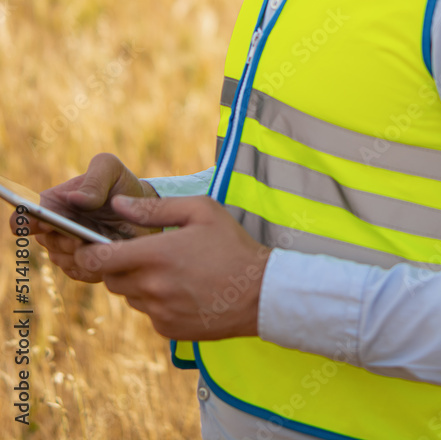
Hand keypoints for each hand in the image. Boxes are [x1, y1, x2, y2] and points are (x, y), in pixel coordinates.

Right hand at [17, 153, 159, 283]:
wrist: (143, 208)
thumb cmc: (119, 184)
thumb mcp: (110, 169)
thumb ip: (94, 180)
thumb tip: (75, 199)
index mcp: (52, 203)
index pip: (22, 218)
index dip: (26, 222)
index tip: (43, 221)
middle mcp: (53, 229)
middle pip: (47, 242)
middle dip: (64, 239)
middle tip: (80, 237)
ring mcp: (67, 250)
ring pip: (64, 260)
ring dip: (81, 253)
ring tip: (99, 244)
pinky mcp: (84, 267)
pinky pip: (82, 272)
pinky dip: (95, 264)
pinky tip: (108, 252)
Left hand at [72, 194, 270, 339]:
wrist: (260, 293)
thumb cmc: (232, 244)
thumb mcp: (200, 211)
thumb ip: (154, 207)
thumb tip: (117, 204)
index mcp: (154, 255)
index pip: (97, 259)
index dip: (86, 251)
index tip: (90, 244)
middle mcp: (151, 288)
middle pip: (110, 278)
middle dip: (117, 264)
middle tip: (142, 251)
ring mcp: (158, 312)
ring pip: (129, 296)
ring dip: (138, 282)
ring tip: (169, 268)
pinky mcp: (168, 329)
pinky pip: (148, 312)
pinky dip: (156, 300)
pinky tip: (182, 287)